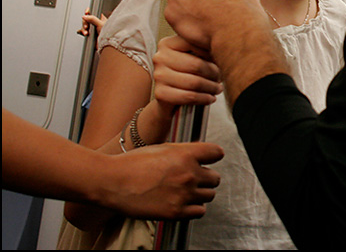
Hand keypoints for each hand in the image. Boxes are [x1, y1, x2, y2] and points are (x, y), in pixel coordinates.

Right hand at [77, 8, 106, 36]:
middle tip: (86, 27)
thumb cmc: (108, 34)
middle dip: (85, 23)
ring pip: (84, 26)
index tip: (86, 12)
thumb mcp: (101, 24)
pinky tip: (83, 33)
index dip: (88, 11)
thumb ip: (92, 19)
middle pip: (86, 19)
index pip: (92, 12)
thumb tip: (85, 16)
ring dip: (83, 29)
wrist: (107, 45)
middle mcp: (95, 23)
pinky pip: (83, 31)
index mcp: (100, 18)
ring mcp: (92, 28)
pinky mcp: (89, 34)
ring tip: (86, 33)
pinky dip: (82, 32)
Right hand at [103, 142, 222, 219]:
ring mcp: (183, 194)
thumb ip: (184, 152)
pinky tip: (183, 203)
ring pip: (210, 195)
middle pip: (215, 177)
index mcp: (186, 154)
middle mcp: (189, 174)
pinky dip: (194, 208)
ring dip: (200, 193)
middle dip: (205, 177)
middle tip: (193, 179)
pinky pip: (200, 211)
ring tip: (186, 191)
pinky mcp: (176, 212)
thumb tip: (198, 156)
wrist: (112, 182)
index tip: (209, 159)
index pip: (217, 153)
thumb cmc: (133, 163)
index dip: (213, 156)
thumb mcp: (162, 148)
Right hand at [151, 35, 222, 119]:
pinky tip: (210, 98)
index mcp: (167, 43)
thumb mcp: (195, 57)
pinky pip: (188, 96)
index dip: (212, 53)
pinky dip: (203, 98)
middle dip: (214, 74)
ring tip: (218, 89)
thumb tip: (226, 46)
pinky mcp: (160, 93)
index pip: (195, 44)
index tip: (222, 60)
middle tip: (221, 78)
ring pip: (194, 82)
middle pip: (196, 65)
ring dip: (211, 88)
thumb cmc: (187, 74)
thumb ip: (205, 49)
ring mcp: (158, 75)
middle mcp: (160, 57)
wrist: (170, 99)